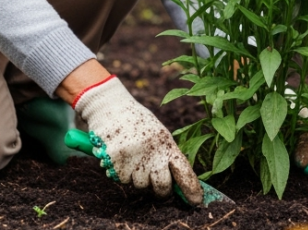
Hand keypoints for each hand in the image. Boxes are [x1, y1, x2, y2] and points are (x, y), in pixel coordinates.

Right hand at [73, 76, 202, 203]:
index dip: (191, 188)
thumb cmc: (137, 122)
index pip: (183, 170)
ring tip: (132, 159)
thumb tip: (176, 183)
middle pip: (162, 186)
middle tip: (154, 182)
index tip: (196, 201)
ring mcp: (134, 156)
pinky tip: (120, 157)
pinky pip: (121, 180)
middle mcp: (152, 150)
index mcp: (166, 142)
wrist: (110, 105)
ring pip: (139, 185)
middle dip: (160, 189)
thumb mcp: (157, 133)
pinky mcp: (116, 160)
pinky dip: (120, 173)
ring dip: (136, 178)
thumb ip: (165, 155)